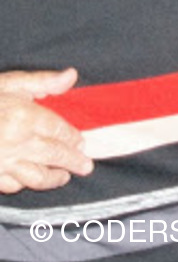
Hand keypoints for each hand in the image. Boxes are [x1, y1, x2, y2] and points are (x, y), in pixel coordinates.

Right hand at [0, 69, 91, 193]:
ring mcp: (1, 163)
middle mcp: (16, 143)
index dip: (73, 138)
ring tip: (63, 177)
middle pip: (54, 156)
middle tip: (86, 166)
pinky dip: (24, 185)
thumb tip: (71, 76)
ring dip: (53, 179)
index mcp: (25, 118)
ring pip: (35, 177)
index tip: (81, 142)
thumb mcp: (8, 83)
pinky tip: (30, 181)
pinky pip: (11, 185)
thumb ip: (41, 81)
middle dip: (73, 162)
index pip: (59, 131)